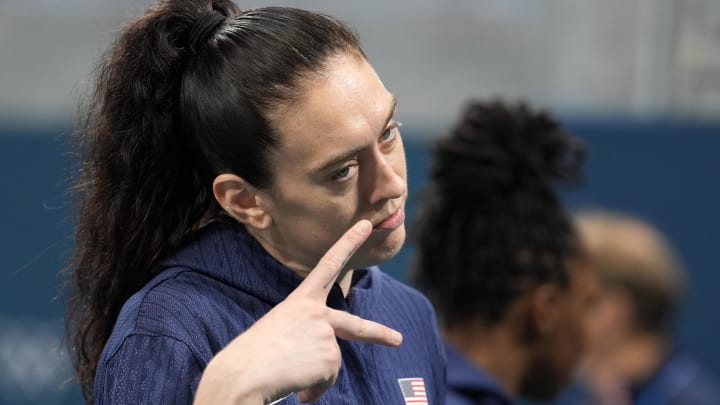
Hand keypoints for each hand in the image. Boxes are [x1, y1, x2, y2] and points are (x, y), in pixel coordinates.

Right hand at [194, 220, 402, 403]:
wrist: (242, 375)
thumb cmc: (252, 356)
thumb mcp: (278, 330)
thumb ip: (304, 333)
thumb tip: (324, 362)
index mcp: (299, 301)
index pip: (328, 265)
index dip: (348, 243)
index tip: (365, 225)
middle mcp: (316, 312)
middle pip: (355, 325)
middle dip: (379, 334)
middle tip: (397, 339)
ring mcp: (326, 334)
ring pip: (332, 364)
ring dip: (314, 378)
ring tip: (288, 375)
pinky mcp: (330, 357)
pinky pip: (328, 380)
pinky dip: (314, 390)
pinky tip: (296, 388)